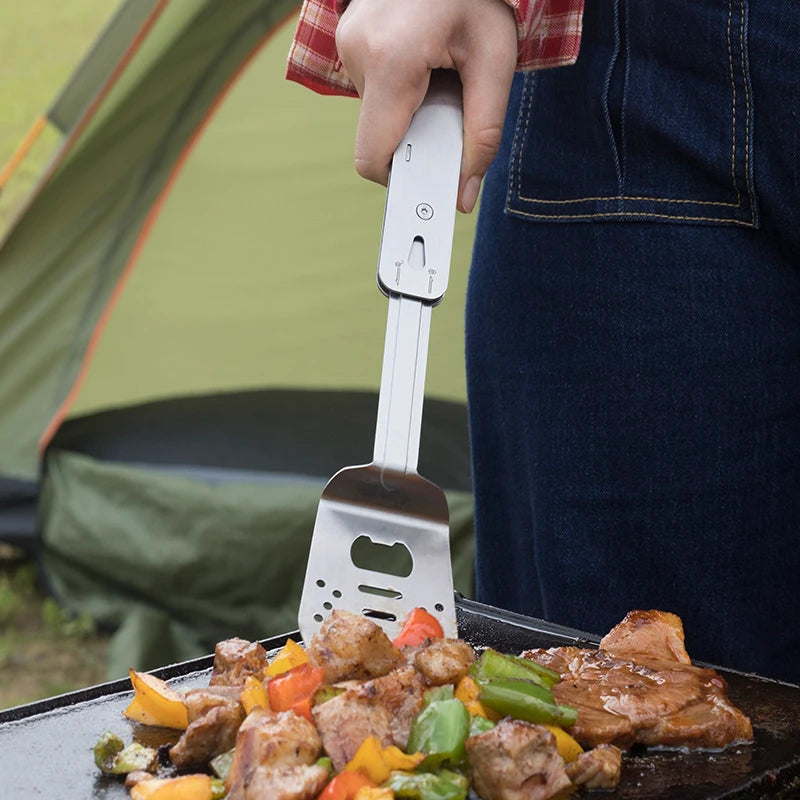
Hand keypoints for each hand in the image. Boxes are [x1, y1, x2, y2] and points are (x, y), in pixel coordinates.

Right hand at [336, 0, 517, 212]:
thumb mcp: (496, 62)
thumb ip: (482, 135)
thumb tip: (463, 196)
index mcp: (392, 60)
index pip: (373, 157)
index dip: (400, 180)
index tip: (426, 184)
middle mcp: (358, 51)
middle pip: (377, 137)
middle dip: (414, 136)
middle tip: (446, 104)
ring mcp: (347, 41)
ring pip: (375, 114)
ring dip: (408, 109)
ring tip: (436, 72)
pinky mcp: (348, 37)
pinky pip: (372, 90)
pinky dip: (399, 91)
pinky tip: (422, 60)